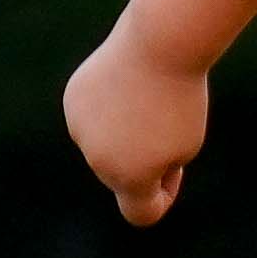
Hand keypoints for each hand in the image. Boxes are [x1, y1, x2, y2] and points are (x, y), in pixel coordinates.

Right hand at [65, 10, 210, 225]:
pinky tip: (126, 85)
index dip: (163, 196)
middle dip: (142, 161)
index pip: (141, 213)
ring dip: (124, 133)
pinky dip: (111, 107)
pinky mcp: (72, 100)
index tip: (175, 169)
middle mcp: (97, 161)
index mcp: (129, 178)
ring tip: (146, 101)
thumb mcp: (184, 145)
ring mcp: (79, 129)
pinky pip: (94, 116)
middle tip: (166, 124)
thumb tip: (122, 170)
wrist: (161, 44)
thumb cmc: (183, 100)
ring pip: (105, 144)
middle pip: (121, 177)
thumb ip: (152, 170)